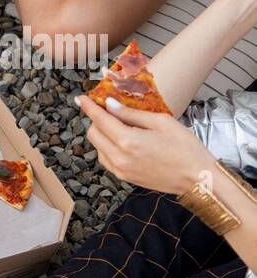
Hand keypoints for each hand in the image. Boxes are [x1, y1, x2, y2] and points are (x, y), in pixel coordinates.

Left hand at [77, 95, 217, 194]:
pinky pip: (106, 159)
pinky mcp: (124, 177)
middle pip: (93, 134)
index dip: (89, 107)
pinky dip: (107, 147)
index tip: (80, 99)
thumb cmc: (185, 147)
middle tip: (108, 110)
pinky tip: (123, 140)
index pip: (99, 120)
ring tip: (120, 125)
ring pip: (97, 147)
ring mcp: (120, 170)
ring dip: (102, 134)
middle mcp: (119, 158)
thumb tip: (109, 104)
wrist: (197, 178)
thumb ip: (131, 113)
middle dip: (96, 120)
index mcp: (128, 141)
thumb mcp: (161, 122)